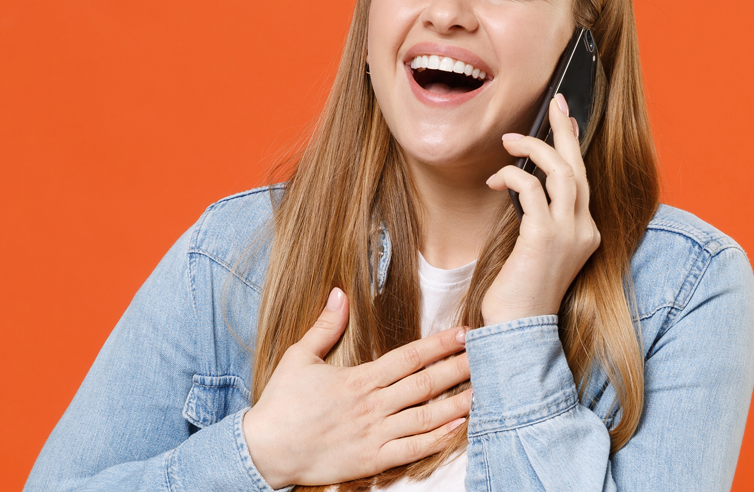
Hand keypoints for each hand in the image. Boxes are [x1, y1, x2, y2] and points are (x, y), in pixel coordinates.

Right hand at [242, 288, 471, 487]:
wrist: (266, 451)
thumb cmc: (282, 403)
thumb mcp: (299, 356)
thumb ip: (325, 326)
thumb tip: (339, 292)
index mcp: (359, 379)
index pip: (409, 357)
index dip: (440, 344)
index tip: (464, 333)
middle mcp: (372, 405)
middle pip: (425, 384)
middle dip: (458, 369)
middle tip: (487, 356)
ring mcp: (374, 434)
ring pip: (426, 417)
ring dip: (458, 403)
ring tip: (484, 390)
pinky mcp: (372, 460)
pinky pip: (412, 450)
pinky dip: (438, 439)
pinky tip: (459, 427)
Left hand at [483, 95, 600, 324]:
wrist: (520, 330)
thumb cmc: (520, 293)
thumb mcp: (535, 250)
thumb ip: (538, 219)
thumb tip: (523, 185)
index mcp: (585, 232)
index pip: (583, 179)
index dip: (572, 147)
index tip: (564, 121)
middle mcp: (584, 229)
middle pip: (579, 167)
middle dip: (565, 131)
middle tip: (555, 103)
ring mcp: (569, 233)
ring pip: (561, 172)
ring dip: (534, 148)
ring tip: (509, 139)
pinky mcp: (545, 236)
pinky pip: (531, 189)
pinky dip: (512, 176)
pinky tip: (495, 180)